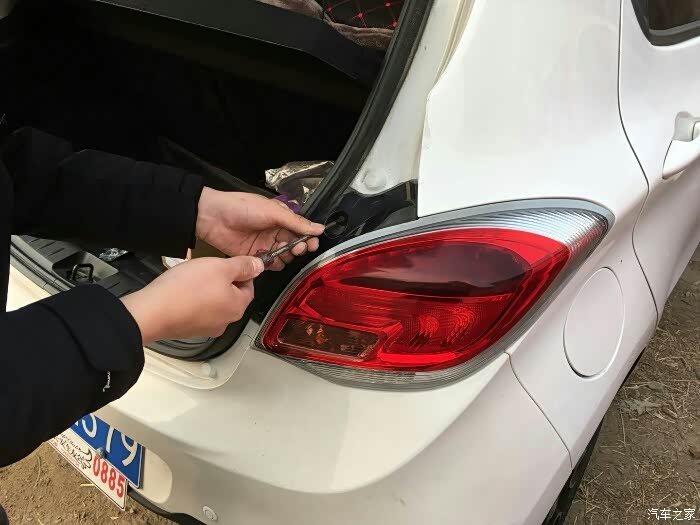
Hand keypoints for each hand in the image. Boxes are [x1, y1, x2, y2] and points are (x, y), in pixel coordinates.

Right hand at [121, 256, 263, 343]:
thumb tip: (259, 266)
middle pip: (231, 295)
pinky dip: (191, 300)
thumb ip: (243, 266)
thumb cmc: (186, 290)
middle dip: (220, 281)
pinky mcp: (188, 329)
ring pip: (213, 303)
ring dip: (205, 290)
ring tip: (190, 280)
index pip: (249, 286)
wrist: (153, 311)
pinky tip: (180, 291)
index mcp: (238, 307)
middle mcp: (225, 321)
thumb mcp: (221, 267)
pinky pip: (196, 311)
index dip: (239, 272)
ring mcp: (206, 327)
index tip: (227, 264)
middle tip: (205, 270)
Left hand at [195, 188, 324, 270]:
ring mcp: (265, 244)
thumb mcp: (273, 212)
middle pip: (294, 245)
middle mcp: (275, 231)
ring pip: (283, 257)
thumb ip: (296, 223)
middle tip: (296, 249)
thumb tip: (320, 229)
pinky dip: (272, 264)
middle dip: (298, 248)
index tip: (312, 245)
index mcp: (281, 218)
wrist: (213, 217)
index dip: (308, 238)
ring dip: (286, 258)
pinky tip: (269, 260)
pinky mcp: (254, 256)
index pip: (301, 230)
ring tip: (282, 254)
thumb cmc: (243, 208)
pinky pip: (269, 264)